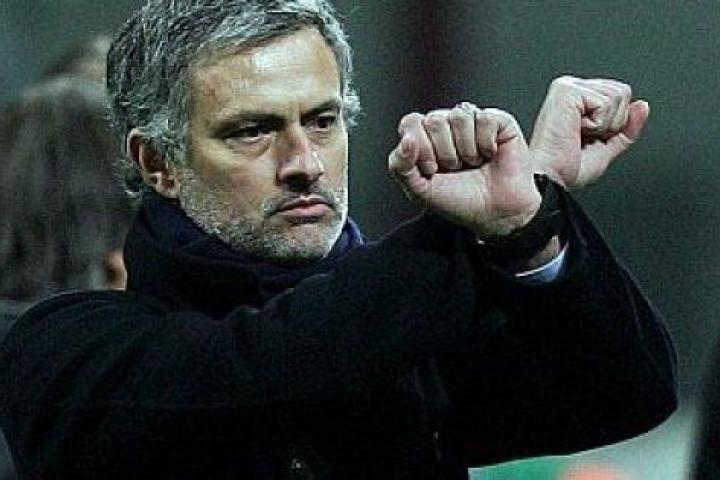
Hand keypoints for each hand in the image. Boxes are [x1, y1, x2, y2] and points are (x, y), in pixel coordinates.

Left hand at [388, 105, 540, 237]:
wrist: (494, 214)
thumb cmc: (459, 200)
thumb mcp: (420, 191)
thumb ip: (401, 167)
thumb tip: (406, 140)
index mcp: (424, 136)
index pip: (411, 123)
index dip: (420, 147)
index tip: (431, 170)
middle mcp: (447, 124)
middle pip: (434, 120)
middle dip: (444, 153)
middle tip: (456, 169)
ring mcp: (472, 120)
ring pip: (459, 116)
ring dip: (466, 150)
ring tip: (473, 163)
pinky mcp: (498, 121)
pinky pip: (484, 119)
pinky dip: (486, 143)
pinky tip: (490, 154)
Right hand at [529, 76, 649, 190]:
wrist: (548, 180)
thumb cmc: (565, 169)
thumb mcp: (606, 148)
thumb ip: (626, 127)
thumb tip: (642, 105)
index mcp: (576, 98)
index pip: (620, 96)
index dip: (613, 124)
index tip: (586, 140)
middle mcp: (570, 88)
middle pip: (623, 92)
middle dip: (611, 123)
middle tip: (583, 138)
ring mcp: (567, 87)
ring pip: (618, 96)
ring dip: (604, 125)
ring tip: (578, 135)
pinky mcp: (567, 91)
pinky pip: (607, 102)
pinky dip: (597, 124)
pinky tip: (575, 130)